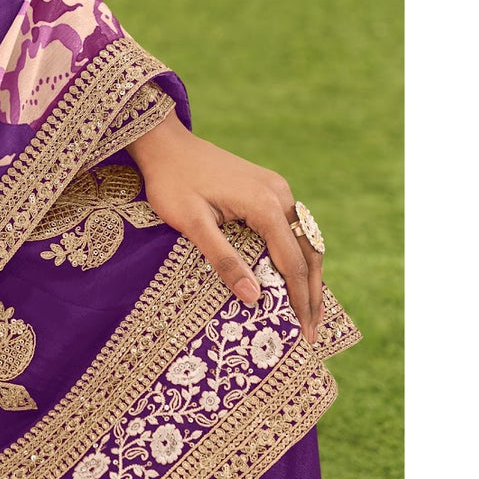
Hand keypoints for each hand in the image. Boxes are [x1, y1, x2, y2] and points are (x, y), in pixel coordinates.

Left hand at [127, 110, 322, 342]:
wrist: (165, 145)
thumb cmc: (172, 184)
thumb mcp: (192, 225)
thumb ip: (224, 260)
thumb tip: (254, 297)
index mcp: (265, 205)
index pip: (292, 264)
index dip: (299, 301)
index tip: (304, 334)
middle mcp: (280, 195)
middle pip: (308, 252)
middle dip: (312, 294)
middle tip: (313, 332)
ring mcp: (277, 189)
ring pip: (304, 240)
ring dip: (309, 275)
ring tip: (310, 311)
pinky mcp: (269, 188)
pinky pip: (292, 228)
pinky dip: (298, 256)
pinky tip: (295, 277)